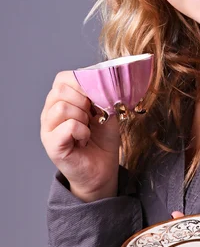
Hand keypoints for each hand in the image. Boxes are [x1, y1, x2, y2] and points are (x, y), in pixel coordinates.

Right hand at [40, 70, 120, 200]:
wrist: (103, 168)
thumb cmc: (102, 138)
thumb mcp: (104, 108)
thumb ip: (99, 92)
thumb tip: (99, 79)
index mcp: (61, 100)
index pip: (63, 78)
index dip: (82, 82)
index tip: (96, 97)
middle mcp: (49, 112)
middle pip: (60, 90)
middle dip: (83, 100)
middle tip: (91, 116)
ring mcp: (48, 129)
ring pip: (62, 107)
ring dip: (82, 117)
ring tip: (87, 128)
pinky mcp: (52, 145)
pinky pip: (68, 126)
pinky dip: (82, 131)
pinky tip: (84, 140)